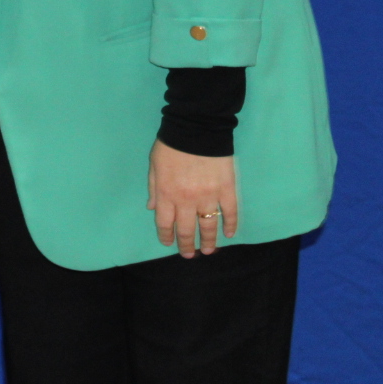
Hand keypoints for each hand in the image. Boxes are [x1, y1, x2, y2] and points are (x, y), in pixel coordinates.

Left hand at [148, 139, 238, 257]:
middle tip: (189, 255)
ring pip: (209, 225)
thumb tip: (151, 208)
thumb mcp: (154, 165)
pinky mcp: (227, 190)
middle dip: (186, 245)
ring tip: (209, 251)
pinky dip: (231, 225)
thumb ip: (153, 188)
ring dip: (209, 241)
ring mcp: (208, 196)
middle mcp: (186, 200)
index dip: (166, 236)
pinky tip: (229, 234)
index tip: (169, 244)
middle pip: (186, 229)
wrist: (197, 128)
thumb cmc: (171, 144)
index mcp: (165, 193)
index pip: (165, 223)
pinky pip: (230, 212)